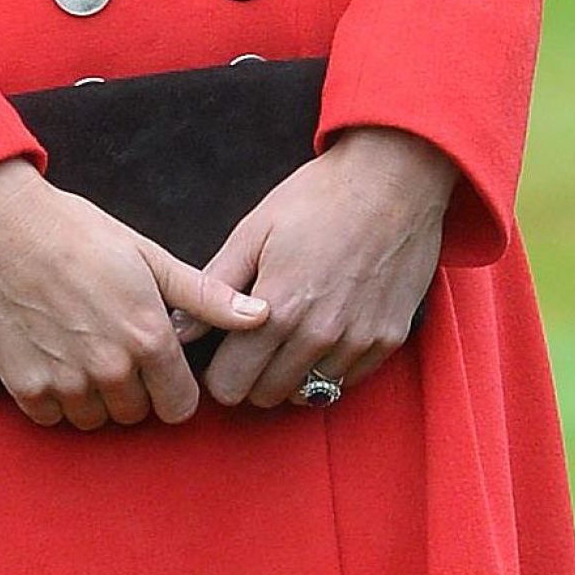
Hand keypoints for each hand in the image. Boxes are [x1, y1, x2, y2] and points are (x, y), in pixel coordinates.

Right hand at [0, 158, 268, 429]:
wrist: (0, 225)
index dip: (174, 388)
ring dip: (94, 397)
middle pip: (138, 415)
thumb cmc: (77, 233)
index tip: (159, 367)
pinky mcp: (24, 386)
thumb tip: (261, 314)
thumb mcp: (149, 257)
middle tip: (115, 348)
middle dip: (134, 390)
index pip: (180, 407)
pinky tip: (53, 359)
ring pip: (95, 420)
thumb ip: (207, 296)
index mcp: (148, 338)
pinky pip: (52, 417)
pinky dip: (55, 398)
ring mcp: (65, 381)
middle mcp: (110, 368)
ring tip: (82, 351)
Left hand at [198, 126, 455, 410]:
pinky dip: (329, 369)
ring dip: (290, 376)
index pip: (230, 384)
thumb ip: (214, 286)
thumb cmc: (319, 198)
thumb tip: (179, 327)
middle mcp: (318, 335)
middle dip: (251, 378)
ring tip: (289, 340)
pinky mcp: (388, 338)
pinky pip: (347, 382)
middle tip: (253, 348)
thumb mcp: (254, 232)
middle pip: (265, 396)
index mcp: (277, 310)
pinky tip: (323, 336)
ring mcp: (357, 340)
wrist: (395, 178)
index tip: (222, 356)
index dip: (218, 374)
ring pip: (306, 394)